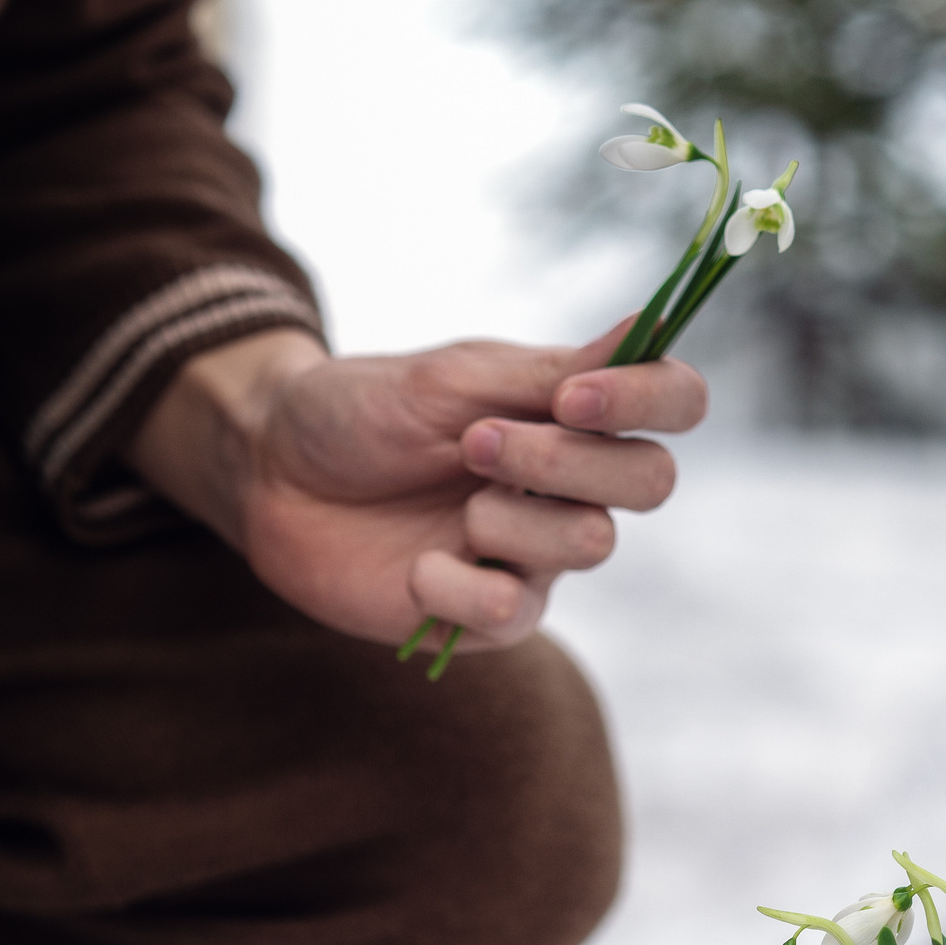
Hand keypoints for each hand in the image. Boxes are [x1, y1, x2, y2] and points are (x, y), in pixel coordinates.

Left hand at [126, 325, 709, 652]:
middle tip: (474, 443)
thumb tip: (645, 326)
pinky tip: (416, 568)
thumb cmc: (360, 414)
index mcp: (571, 412)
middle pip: (651, 481)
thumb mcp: (450, 379)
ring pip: (590, 544)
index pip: (674, 402)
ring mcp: (535, 553)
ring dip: (510, 518)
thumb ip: (548, 371)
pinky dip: (456, 587)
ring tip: (449, 506)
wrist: (271, 475)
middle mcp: (570, 483)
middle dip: (566, 461)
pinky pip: (514, 612)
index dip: (651, 399)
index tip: (575, 398)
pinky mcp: (489, 618)